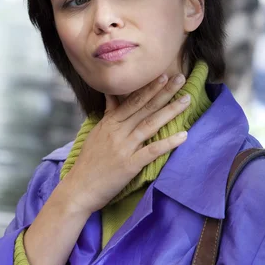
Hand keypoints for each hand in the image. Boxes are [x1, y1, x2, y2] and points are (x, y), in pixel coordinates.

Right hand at [60, 73, 189, 213]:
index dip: (149, 88)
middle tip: (181, 78)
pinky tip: (183, 136)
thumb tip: (112, 94)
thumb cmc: (88, 162)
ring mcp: (123, 148)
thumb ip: (108, 114)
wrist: (78, 189)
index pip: (132, 101)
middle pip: (144, 108)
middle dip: (164, 92)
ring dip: (170, 111)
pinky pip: (151, 151)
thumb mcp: (96, 133)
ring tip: (186, 100)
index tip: (164, 75)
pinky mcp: (129, 165)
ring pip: (150, 125)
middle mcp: (117, 132)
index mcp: (109, 123)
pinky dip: (168, 143)